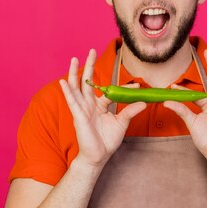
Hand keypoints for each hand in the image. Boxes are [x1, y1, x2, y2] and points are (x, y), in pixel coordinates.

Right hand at [59, 49, 146, 168]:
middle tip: (91, 50)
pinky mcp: (78, 115)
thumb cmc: (107, 141)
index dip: (123, 88)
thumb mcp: (122, 124)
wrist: (98, 156)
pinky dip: (67, 91)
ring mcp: (82, 109)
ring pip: (77, 87)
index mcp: (100, 106)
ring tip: (75, 58)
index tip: (136, 86)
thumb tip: (143, 102)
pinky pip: (71, 101)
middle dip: (89, 66)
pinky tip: (63, 81)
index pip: (109, 91)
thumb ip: (130, 111)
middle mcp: (90, 105)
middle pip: (88, 81)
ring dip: (75, 72)